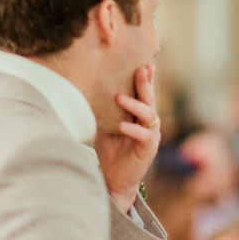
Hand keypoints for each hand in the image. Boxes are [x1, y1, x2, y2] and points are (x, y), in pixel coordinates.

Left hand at [94, 65, 161, 212]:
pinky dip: (133, 129)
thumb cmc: (110, 150)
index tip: (143, 61)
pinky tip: (122, 125)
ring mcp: (150, 135)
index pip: (144, 92)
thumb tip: (87, 87)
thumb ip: (105, 108)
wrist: (114, 178)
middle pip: (149, 98)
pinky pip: (144, 135)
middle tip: (140, 69)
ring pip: (149, 115)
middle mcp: (148, 122)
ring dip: (135, 105)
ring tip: (119, 98)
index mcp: (138, 114)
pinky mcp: (148, 149)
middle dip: (145, 83)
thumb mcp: (105, 124)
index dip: (146, 78)